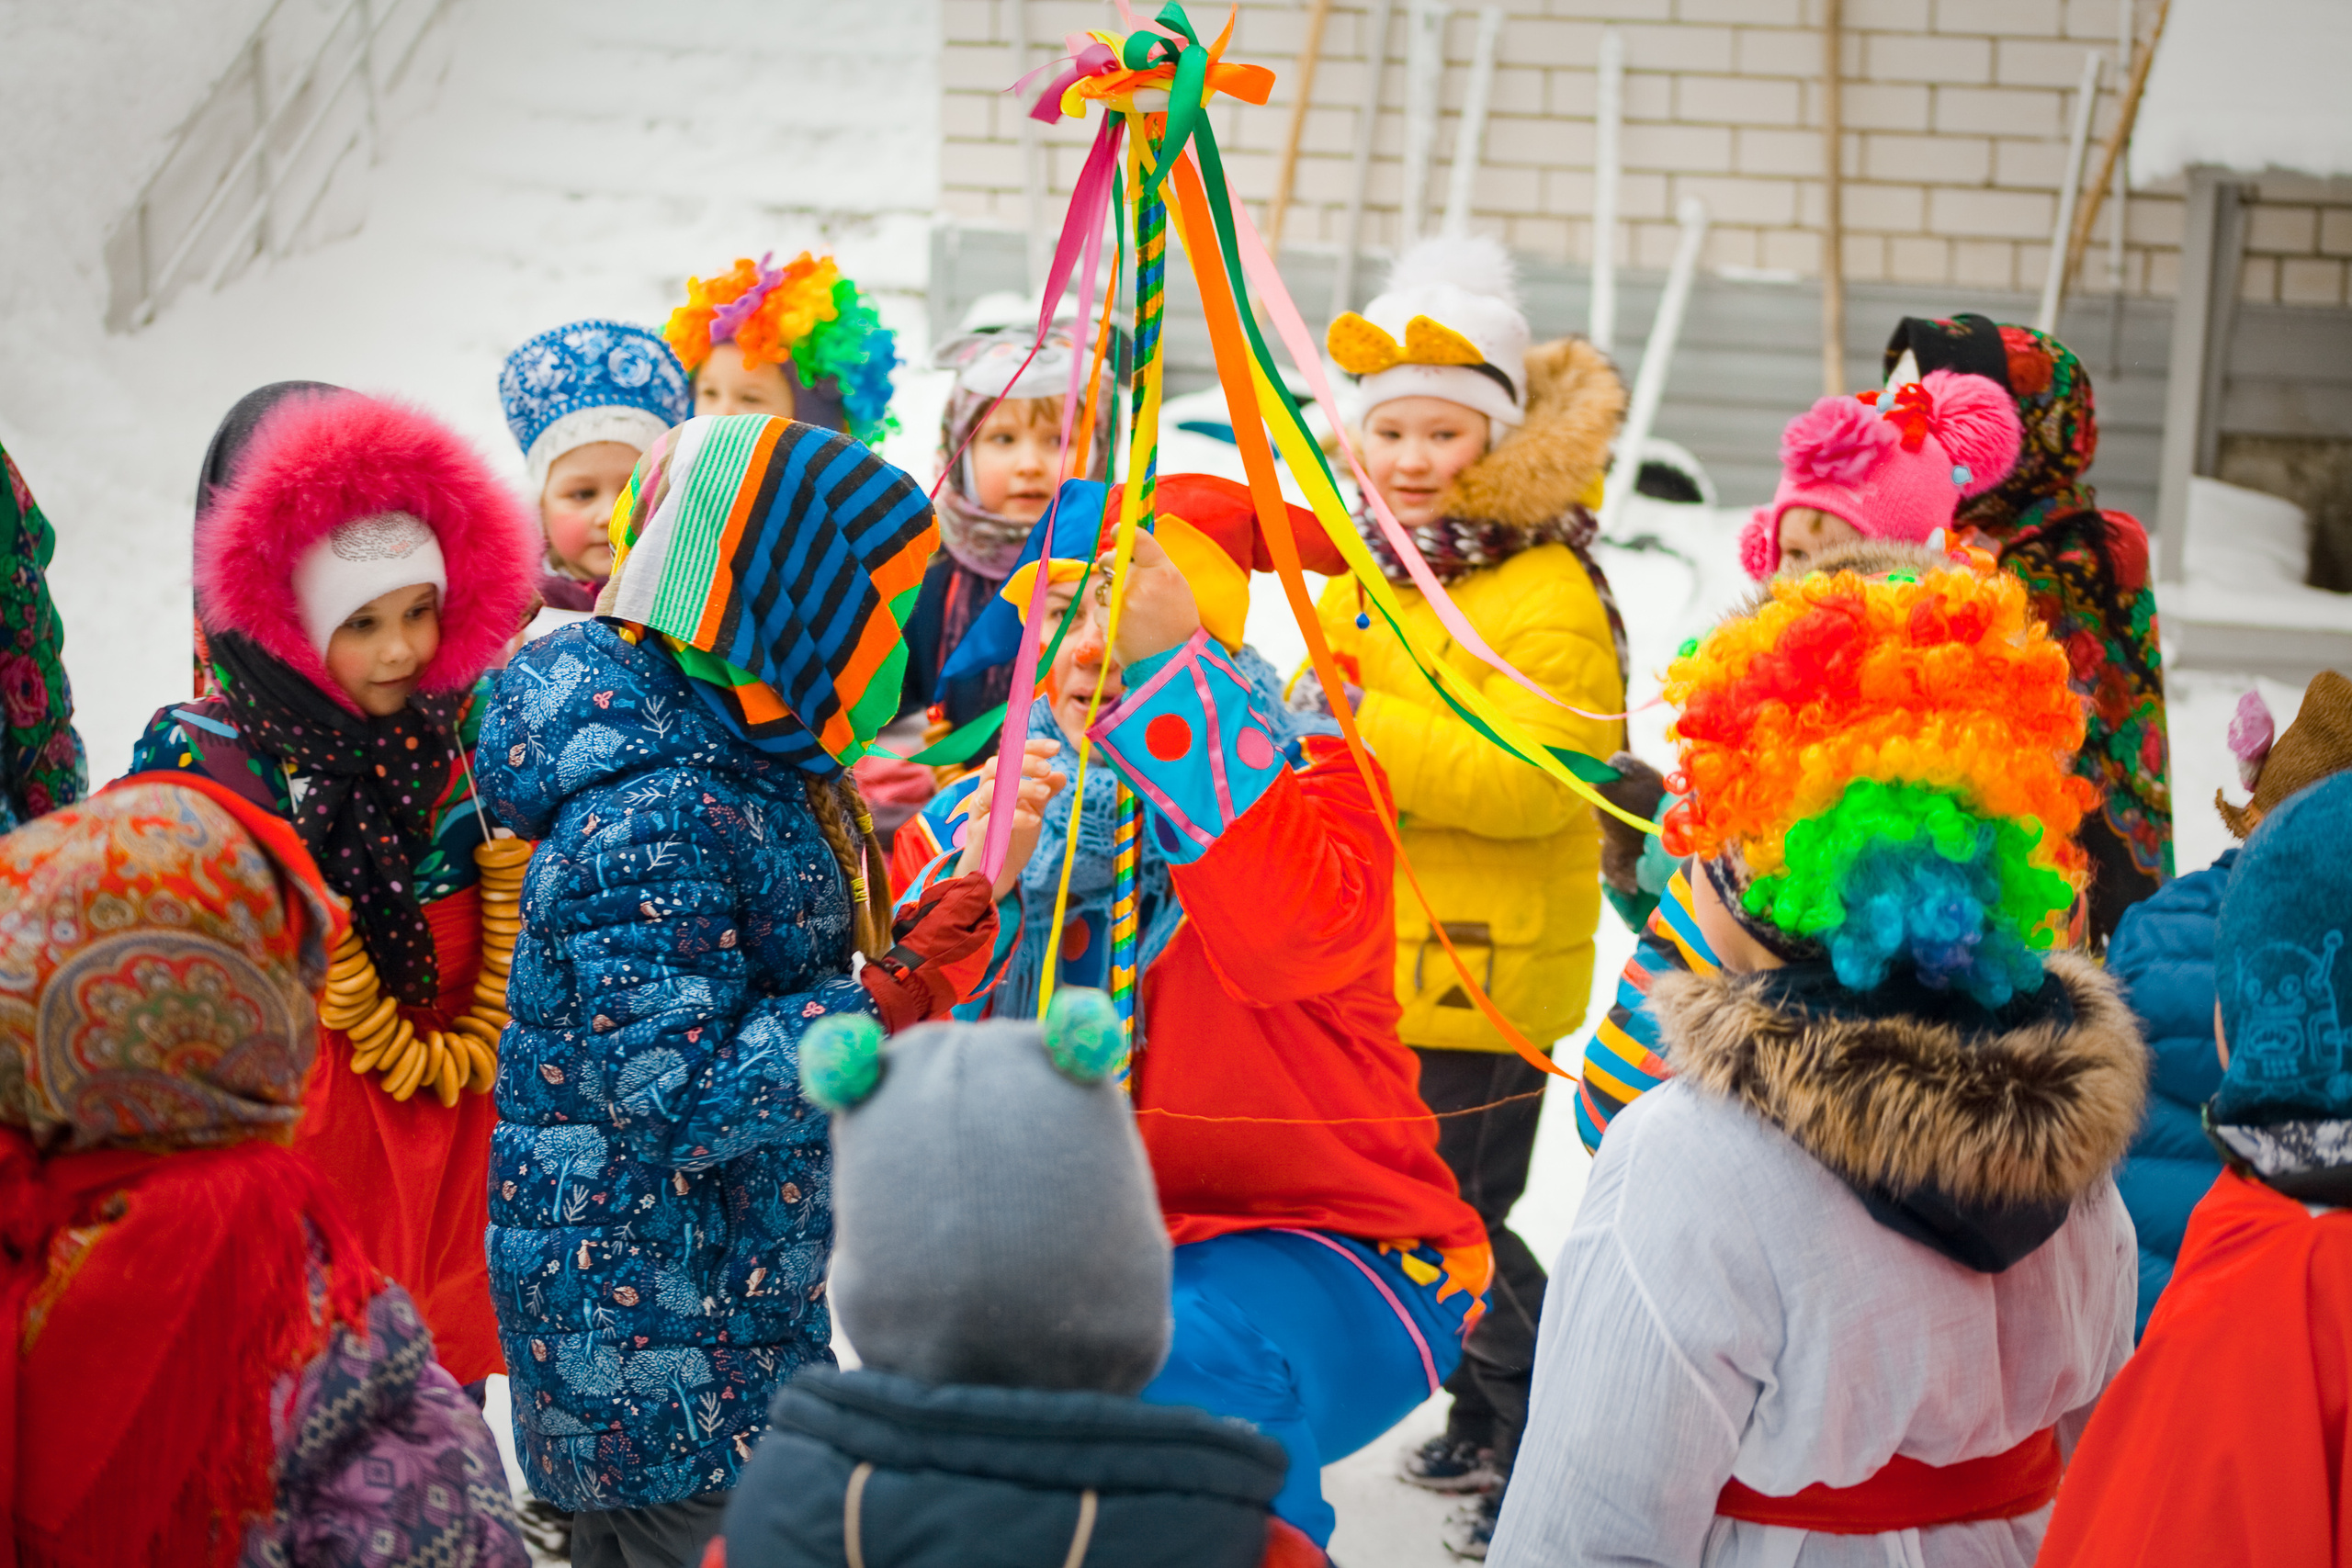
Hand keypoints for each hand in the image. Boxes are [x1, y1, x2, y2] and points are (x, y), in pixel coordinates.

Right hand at [857, 871, 1000, 1031]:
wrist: (902, 994)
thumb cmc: (927, 953)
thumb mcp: (947, 918)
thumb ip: (966, 897)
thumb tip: (983, 879)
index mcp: (984, 946)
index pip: (986, 911)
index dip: (968, 896)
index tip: (948, 891)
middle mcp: (975, 962)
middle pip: (965, 922)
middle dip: (943, 909)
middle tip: (924, 905)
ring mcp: (956, 972)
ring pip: (946, 935)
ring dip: (928, 921)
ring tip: (910, 919)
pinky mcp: (937, 979)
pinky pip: (934, 951)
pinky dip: (921, 939)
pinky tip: (905, 933)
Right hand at [953, 738, 1067, 899]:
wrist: (995, 873)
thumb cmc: (1012, 837)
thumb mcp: (1034, 811)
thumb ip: (1044, 792)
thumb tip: (1062, 774)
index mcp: (999, 783)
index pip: (1011, 756)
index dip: (1032, 748)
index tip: (1056, 747)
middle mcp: (985, 793)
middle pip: (996, 766)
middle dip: (1023, 763)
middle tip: (1048, 768)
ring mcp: (980, 813)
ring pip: (991, 789)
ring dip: (1020, 787)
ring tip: (1045, 793)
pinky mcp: (979, 835)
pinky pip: (993, 820)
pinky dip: (1015, 817)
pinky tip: (1035, 820)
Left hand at [1097, 530, 1200, 667]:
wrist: (1174, 659)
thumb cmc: (1175, 619)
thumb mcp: (1173, 585)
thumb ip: (1151, 563)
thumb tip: (1122, 542)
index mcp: (1162, 570)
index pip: (1137, 538)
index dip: (1122, 532)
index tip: (1116, 531)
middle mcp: (1141, 583)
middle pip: (1109, 559)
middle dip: (1110, 566)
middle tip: (1120, 579)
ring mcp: (1123, 604)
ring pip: (1102, 588)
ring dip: (1110, 598)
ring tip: (1132, 613)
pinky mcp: (1110, 623)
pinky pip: (1099, 611)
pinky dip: (1108, 618)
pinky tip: (1126, 627)